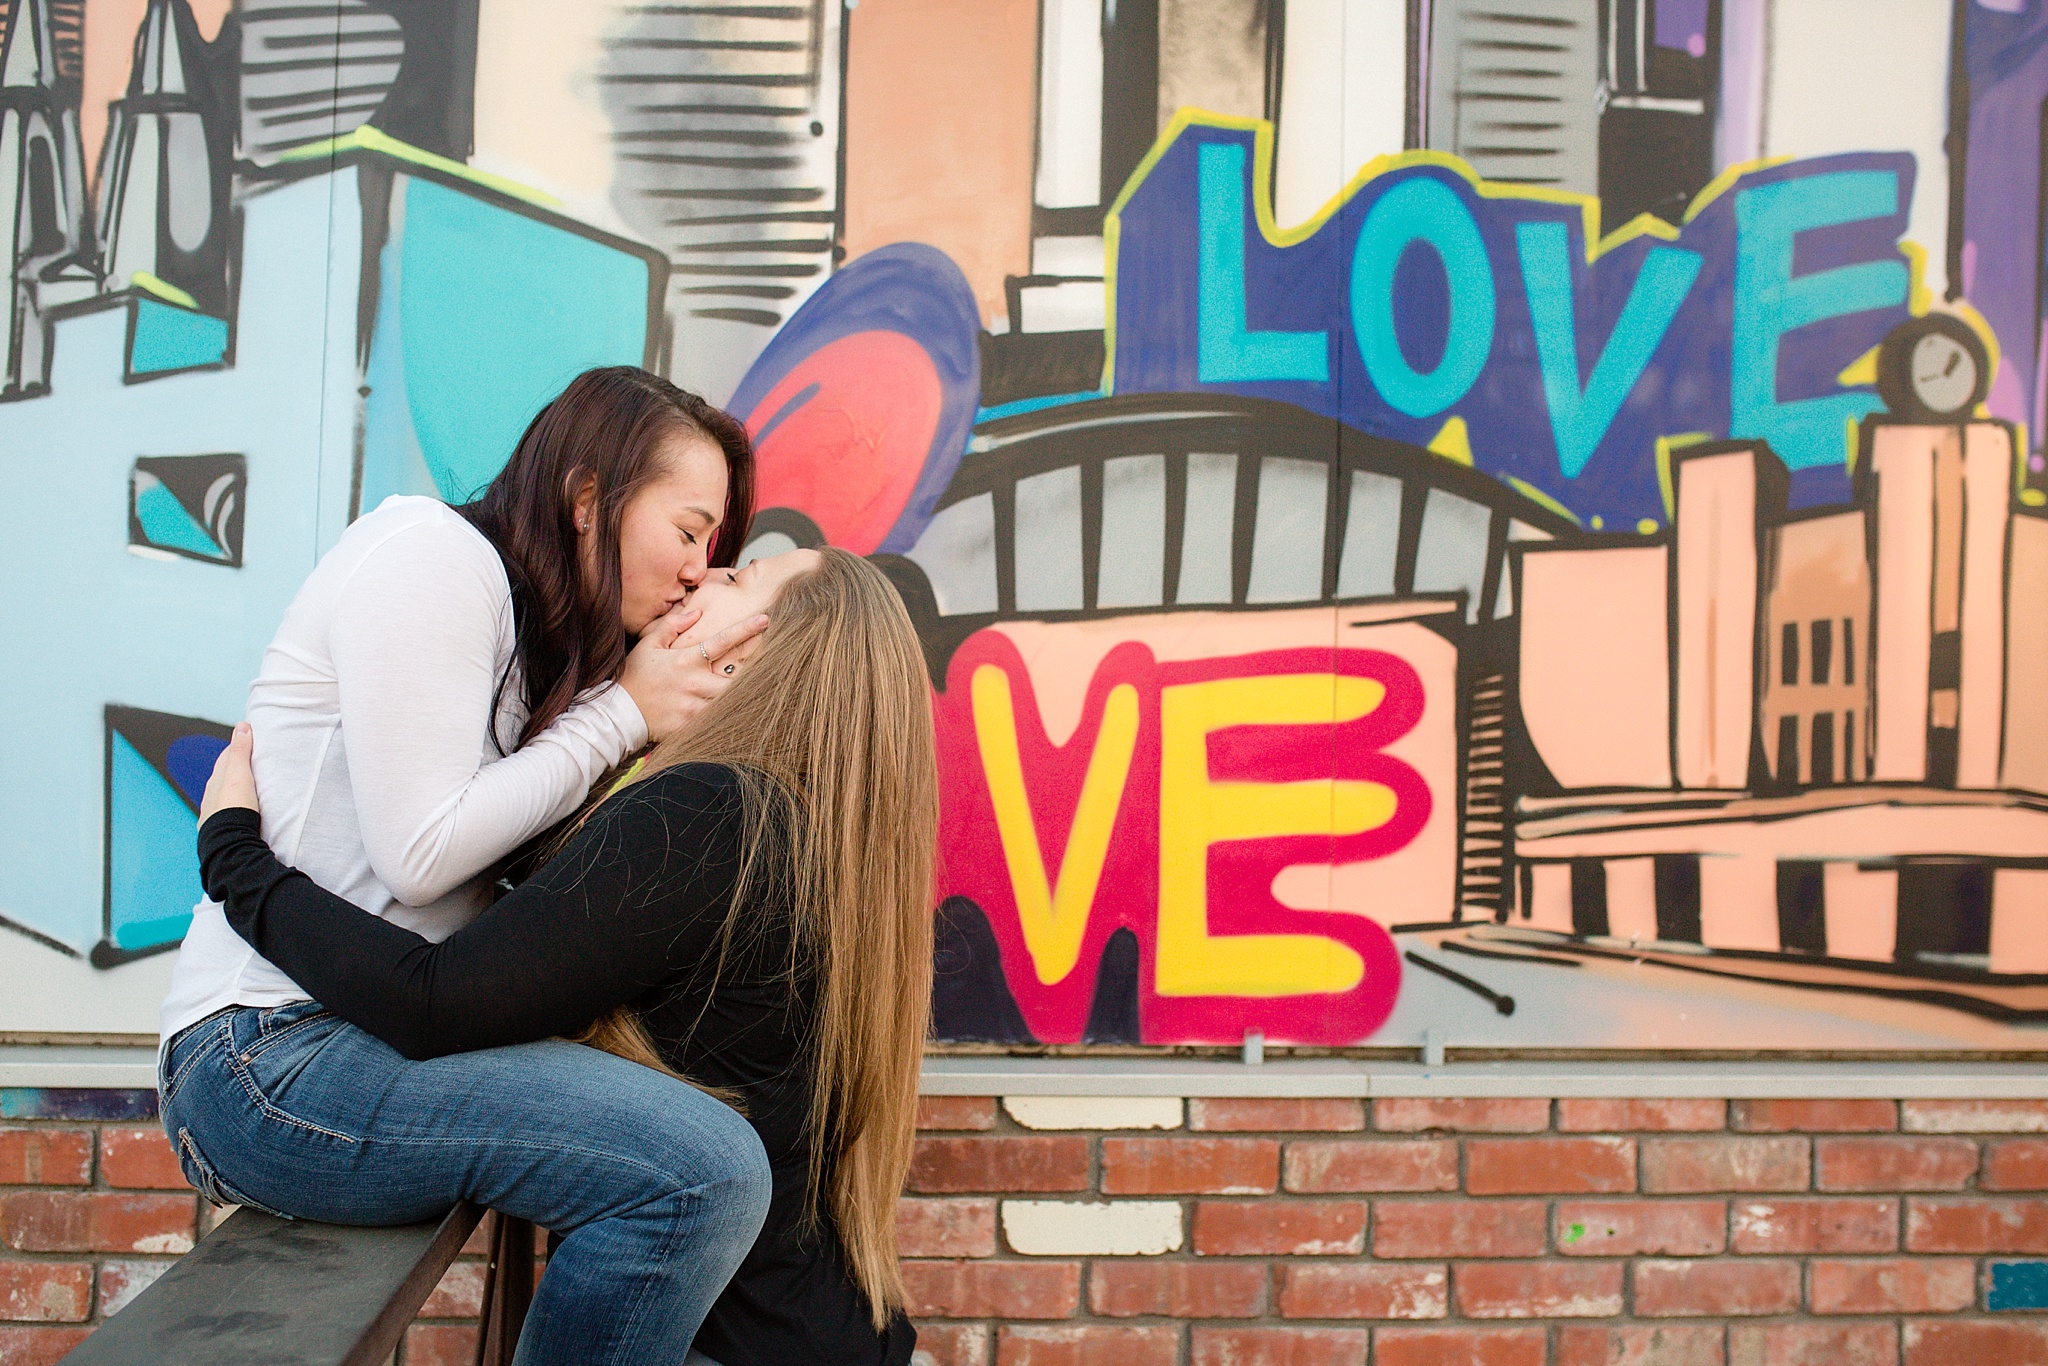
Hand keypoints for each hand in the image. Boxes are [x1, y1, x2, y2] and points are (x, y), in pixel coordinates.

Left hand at [201, 723, 258, 822]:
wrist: (228, 842)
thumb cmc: (234, 806)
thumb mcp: (240, 774)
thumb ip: (241, 751)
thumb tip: (242, 726)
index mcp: (216, 780)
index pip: (226, 758)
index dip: (238, 748)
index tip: (251, 742)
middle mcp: (211, 795)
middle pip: (224, 777)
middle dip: (236, 770)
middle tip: (254, 764)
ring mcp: (213, 813)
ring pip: (224, 796)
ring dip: (235, 791)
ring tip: (250, 790)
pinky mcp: (219, 829)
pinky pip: (226, 814)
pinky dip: (234, 808)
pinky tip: (242, 812)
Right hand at [618, 605, 770, 739]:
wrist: (618, 712)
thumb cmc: (634, 676)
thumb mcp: (648, 644)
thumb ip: (672, 625)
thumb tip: (696, 612)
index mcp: (686, 660)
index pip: (722, 640)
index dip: (746, 629)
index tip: (765, 620)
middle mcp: (693, 683)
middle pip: (736, 678)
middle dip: (751, 675)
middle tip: (766, 670)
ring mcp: (693, 706)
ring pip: (729, 701)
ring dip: (739, 697)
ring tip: (754, 693)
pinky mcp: (690, 726)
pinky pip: (716, 720)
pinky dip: (724, 716)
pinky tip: (733, 715)